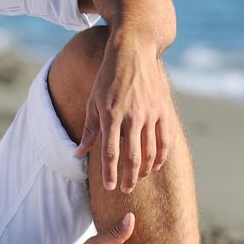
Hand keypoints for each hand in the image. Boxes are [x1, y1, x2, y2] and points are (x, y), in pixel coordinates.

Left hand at [74, 36, 171, 192]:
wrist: (133, 52)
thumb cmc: (108, 78)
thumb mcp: (92, 101)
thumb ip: (89, 130)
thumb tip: (79, 154)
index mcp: (111, 115)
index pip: (111, 152)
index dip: (110, 172)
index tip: (109, 187)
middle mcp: (132, 116)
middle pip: (132, 156)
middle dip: (128, 177)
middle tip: (125, 191)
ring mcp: (150, 113)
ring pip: (150, 151)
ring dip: (144, 169)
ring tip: (137, 180)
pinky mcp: (163, 109)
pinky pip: (165, 139)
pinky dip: (161, 156)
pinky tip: (154, 166)